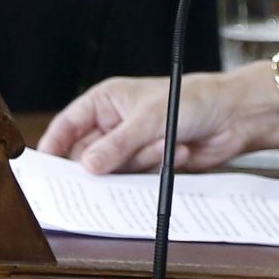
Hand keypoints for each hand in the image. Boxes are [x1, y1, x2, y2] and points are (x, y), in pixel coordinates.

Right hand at [36, 70, 274, 173]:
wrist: (232, 117)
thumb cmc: (192, 100)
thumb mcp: (149, 120)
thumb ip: (117, 145)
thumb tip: (88, 167)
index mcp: (105, 102)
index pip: (67, 126)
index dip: (53, 147)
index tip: (46, 170)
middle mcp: (113, 124)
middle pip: (87, 155)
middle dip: (104, 162)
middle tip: (114, 167)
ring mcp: (130, 145)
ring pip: (114, 170)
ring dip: (139, 162)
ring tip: (164, 145)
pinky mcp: (148, 163)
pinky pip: (137, 178)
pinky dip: (155, 168)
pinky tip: (176, 151)